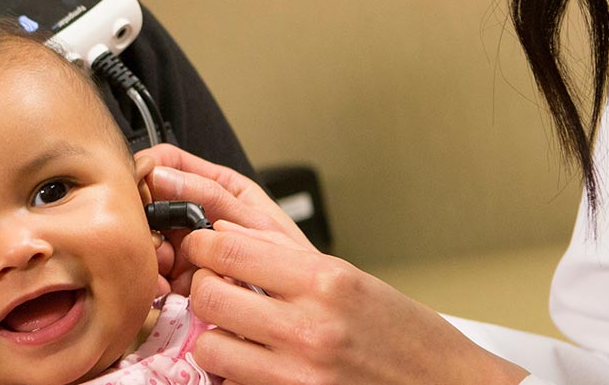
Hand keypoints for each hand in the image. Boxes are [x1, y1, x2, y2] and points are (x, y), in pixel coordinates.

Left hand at [136, 145, 526, 383]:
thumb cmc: (406, 337)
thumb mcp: (353, 281)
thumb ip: (287, 262)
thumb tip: (225, 238)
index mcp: (326, 281)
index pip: (229, 248)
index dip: (203, 246)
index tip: (202, 248)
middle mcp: (309, 326)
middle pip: (209, 295)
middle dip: (204, 290)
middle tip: (218, 292)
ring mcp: (297, 373)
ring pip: (210, 346)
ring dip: (215, 339)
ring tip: (237, 335)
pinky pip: (231, 384)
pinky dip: (233, 375)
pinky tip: (255, 367)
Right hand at [137, 144, 314, 293]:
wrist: (299, 308)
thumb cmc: (291, 261)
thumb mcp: (255, 222)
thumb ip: (210, 196)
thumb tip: (163, 175)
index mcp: (217, 188)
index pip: (169, 163)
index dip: (149, 171)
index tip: (138, 185)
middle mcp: (197, 216)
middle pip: (152, 206)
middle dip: (148, 223)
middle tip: (157, 241)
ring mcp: (188, 248)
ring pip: (149, 243)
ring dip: (150, 257)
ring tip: (164, 270)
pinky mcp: (182, 281)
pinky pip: (156, 277)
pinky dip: (155, 284)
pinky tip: (165, 290)